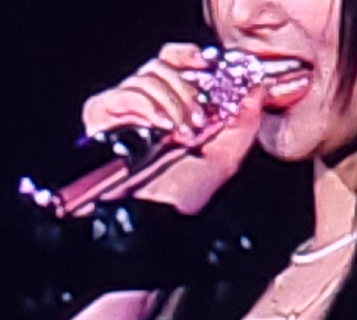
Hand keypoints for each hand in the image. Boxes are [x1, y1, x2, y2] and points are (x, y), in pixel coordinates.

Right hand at [77, 42, 265, 213]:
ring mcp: (123, 112)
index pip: (177, 65)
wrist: (146, 222)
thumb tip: (256, 91)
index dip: (192, 59)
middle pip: (163, 65)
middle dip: (187, 88)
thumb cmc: (177, 203)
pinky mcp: (100, 119)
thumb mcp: (222, 163)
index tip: (210, 65)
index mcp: (174, 114)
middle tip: (197, 120)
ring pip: (146, 77)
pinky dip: (141, 105)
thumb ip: (243, 125)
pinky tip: (152, 127)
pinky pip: (120, 93)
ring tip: (176, 132)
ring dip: (169, 101)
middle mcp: (147, 110)